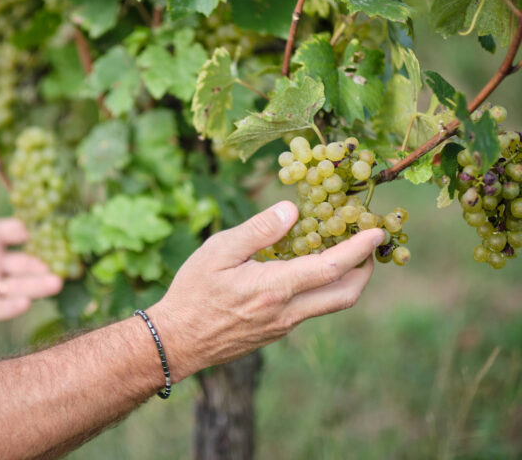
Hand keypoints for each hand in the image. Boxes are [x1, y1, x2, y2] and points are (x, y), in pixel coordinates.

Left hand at [0, 186, 62, 324]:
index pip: (15, 232)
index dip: (25, 231)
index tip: (33, 231)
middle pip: (26, 261)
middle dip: (43, 262)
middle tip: (62, 263)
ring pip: (20, 286)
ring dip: (37, 285)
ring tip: (56, 284)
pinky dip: (12, 307)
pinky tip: (25, 302)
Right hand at [149, 201, 383, 380]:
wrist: (177, 342)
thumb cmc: (193, 292)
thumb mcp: (218, 251)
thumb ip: (258, 230)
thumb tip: (292, 210)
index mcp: (275, 289)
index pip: (331, 267)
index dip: (359, 248)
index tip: (377, 231)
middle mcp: (287, 312)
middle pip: (344, 295)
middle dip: (364, 270)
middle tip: (369, 247)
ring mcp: (283, 327)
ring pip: (328, 304)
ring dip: (344, 280)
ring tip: (342, 255)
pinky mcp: (274, 333)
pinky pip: (308, 310)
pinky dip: (320, 289)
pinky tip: (305, 272)